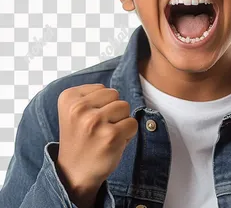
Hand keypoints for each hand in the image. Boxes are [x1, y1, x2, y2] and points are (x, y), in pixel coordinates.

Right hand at [56, 84, 137, 203]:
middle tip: (98, 129)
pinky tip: (113, 143)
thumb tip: (116, 92)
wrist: (74, 173)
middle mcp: (78, 108)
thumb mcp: (75, 110)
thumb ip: (92, 94)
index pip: (102, 88)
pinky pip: (132, 123)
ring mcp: (94, 122)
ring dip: (120, 121)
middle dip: (112, 110)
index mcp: (68, 98)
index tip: (87, 120)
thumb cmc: (81, 138)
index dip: (100, 104)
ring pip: (125, 106)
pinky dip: (128, 133)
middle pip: (115, 94)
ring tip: (105, 135)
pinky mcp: (110, 136)